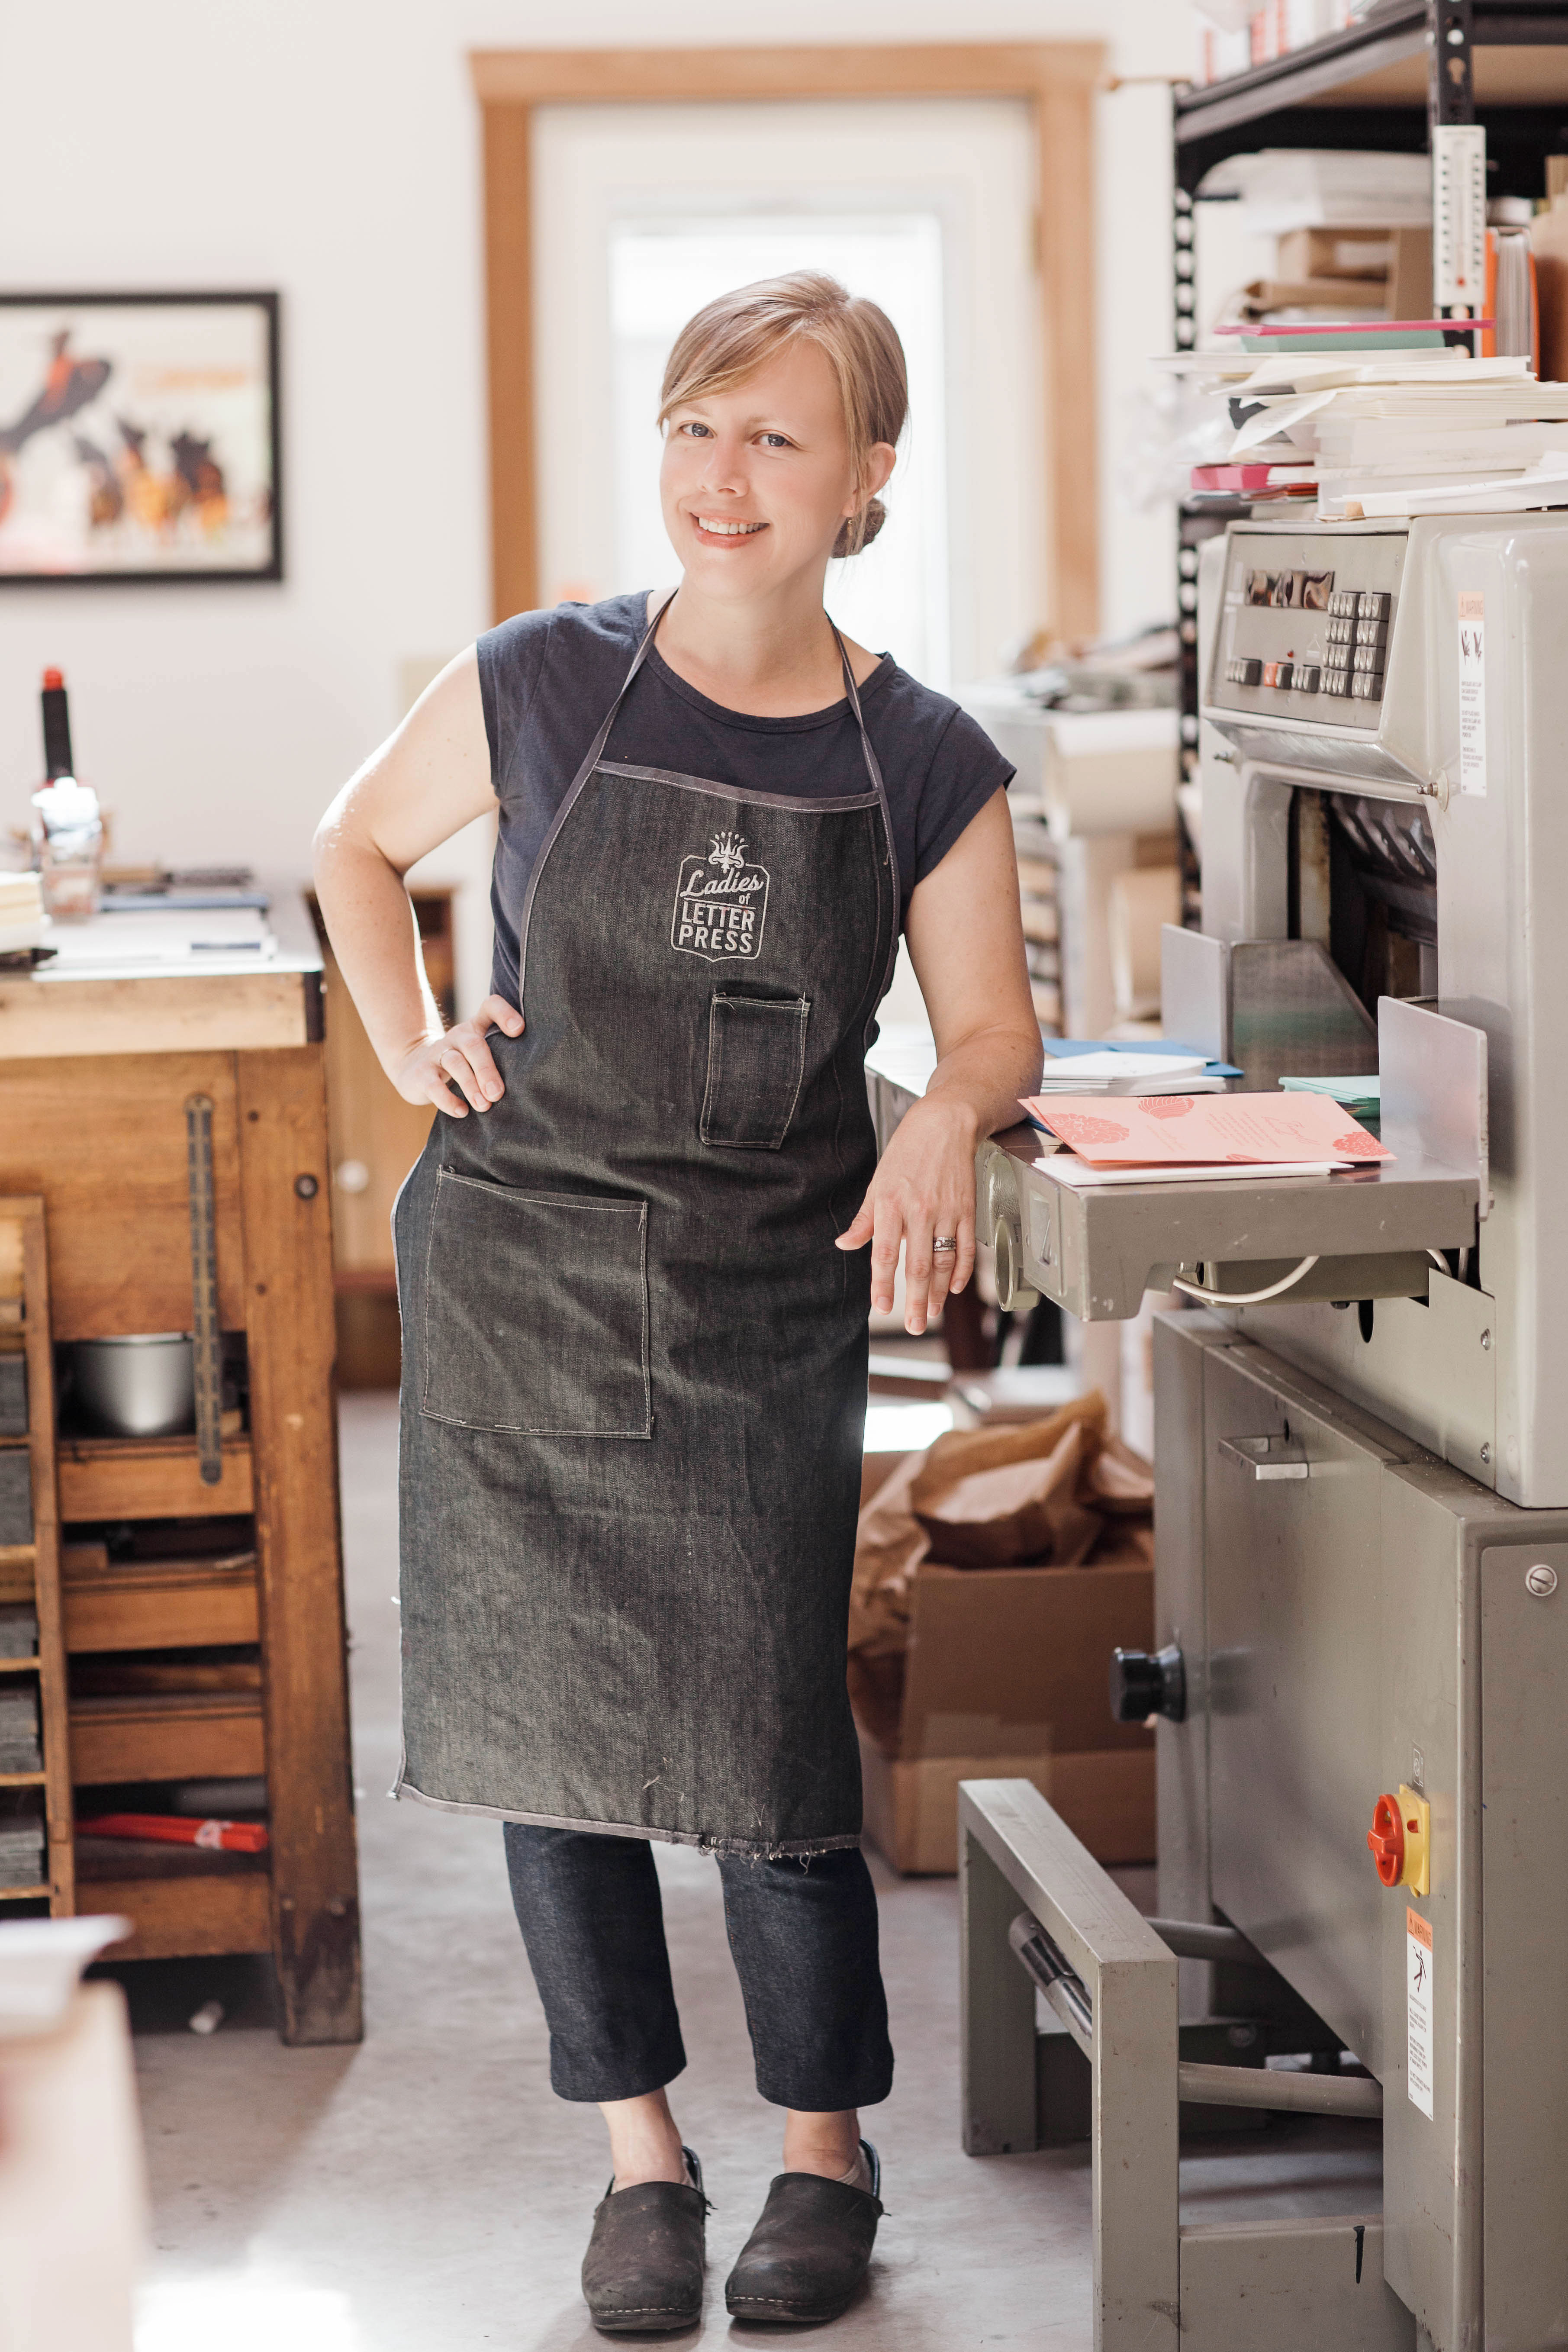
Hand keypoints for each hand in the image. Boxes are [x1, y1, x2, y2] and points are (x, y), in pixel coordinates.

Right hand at [393, 994, 523, 1115]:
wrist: (416, 1069)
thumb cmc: (464, 1066)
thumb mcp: (482, 1055)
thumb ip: (504, 1059)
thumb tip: (531, 1085)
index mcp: (477, 1027)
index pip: (490, 1006)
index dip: (504, 1014)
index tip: (519, 1031)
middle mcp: (458, 1036)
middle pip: (473, 1045)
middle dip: (487, 1070)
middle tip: (497, 1093)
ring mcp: (438, 1053)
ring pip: (455, 1063)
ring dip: (471, 1085)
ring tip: (484, 1106)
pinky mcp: (421, 1073)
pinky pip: (433, 1084)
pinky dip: (448, 1100)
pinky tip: (462, 1112)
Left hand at [835, 1096, 977, 1334]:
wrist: (946, 1123)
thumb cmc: (908, 1151)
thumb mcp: (877, 1182)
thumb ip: (864, 1219)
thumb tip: (845, 1244)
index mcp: (891, 1204)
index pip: (885, 1253)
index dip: (883, 1284)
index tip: (881, 1307)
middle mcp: (920, 1211)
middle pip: (918, 1266)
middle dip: (915, 1301)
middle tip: (912, 1326)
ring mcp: (947, 1212)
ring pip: (943, 1261)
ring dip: (937, 1292)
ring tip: (931, 1313)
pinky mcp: (967, 1210)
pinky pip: (966, 1247)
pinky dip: (962, 1271)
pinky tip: (955, 1287)